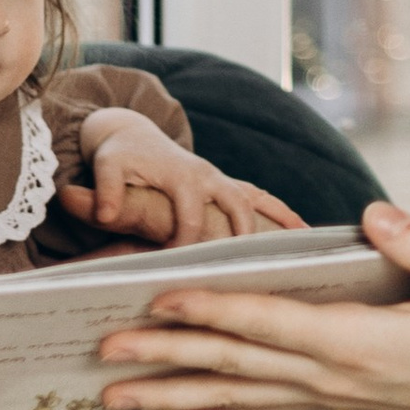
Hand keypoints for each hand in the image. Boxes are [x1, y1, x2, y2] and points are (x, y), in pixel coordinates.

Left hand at [59, 111, 305, 248]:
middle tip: (258, 270)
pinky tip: (304, 236)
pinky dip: (283, 214)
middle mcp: (209, 176)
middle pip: (239, 205)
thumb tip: (105, 216)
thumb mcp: (107, 166)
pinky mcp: (225, 184)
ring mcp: (220, 179)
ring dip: (281, 221)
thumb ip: (107, 191)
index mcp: (182, 176)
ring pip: (258, 200)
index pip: (192, 216)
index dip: (188, 245)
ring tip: (304, 251)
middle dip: (248, 236)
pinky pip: (260, 198)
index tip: (187, 275)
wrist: (131, 134)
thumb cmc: (119, 155)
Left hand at [97, 198, 409, 409]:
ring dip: (174, 391)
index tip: (162, 297)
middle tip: (106, 352)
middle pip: (235, 362)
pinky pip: (263, 407)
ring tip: (117, 395)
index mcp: (360, 343)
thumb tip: (374, 213)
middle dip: (168, 354)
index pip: (270, 322)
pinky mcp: (337, 400)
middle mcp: (334, 375)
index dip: (214, 308)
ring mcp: (332, 393)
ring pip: (237, 392)